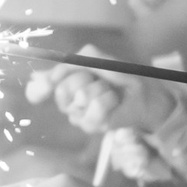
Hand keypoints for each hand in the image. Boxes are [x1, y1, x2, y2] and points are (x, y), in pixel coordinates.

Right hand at [23, 60, 164, 135]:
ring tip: (111, 91)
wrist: (148, 95)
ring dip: (99, 90)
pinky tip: (113, 101)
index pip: (46, 86)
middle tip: (97, 79)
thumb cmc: (125, 77)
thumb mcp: (99, 60)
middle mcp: (71, 101)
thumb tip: (38, 75)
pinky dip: (106, 102)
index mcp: (70, 82)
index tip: (39, 89)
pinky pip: (92, 112)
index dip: (40, 87)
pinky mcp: (94, 126)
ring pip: (78, 100)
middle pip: (61, 90)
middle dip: (82, 78)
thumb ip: (71, 63)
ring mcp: (81, 116)